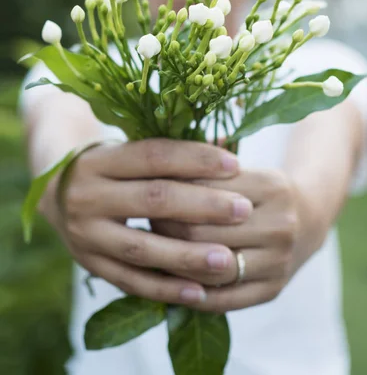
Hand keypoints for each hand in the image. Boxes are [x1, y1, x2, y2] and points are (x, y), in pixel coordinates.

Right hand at [39, 139, 253, 305]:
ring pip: (141, 248)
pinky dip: (165, 290)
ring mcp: (86, 234)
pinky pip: (130, 282)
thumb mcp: (128, 150)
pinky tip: (199, 292)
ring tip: (228, 259)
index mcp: (100, 159)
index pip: (154, 155)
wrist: (55, 194)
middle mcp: (88, 195)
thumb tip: (228, 143)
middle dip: (202, 205)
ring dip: (187, 256)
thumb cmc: (108, 166)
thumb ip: (173, 151)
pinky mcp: (89, 264)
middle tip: (243, 209)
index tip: (235, 165)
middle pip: (152, 200)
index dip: (196, 159)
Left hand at [151, 168, 320, 311]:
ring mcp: (279, 262)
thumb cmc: (260, 188)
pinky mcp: (273, 290)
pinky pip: (222, 299)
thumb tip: (155, 161)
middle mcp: (280, 225)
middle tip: (141, 222)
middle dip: (163, 228)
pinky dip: (190, 293)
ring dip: (171, 262)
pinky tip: (169, 282)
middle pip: (201, 232)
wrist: (309, 218)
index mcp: (271, 186)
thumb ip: (204, 164)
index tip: (144, 192)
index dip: (167, 193)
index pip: (203, 192)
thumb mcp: (241, 168)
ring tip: (149, 250)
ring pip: (209, 268)